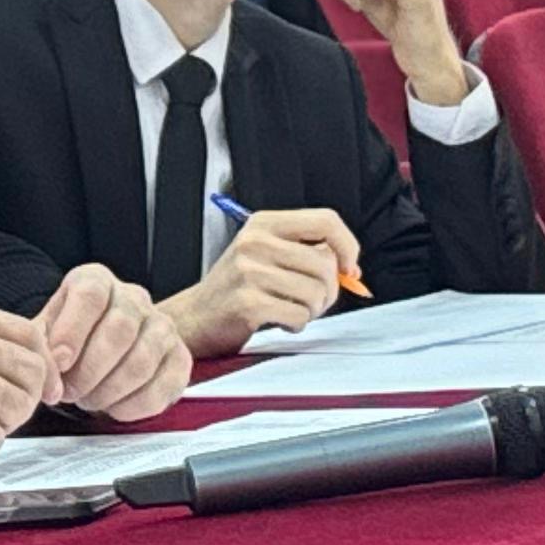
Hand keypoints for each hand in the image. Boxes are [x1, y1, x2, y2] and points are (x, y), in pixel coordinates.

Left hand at [35, 263, 191, 422]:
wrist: (106, 350)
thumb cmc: (72, 342)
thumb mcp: (46, 334)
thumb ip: (41, 350)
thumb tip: (49, 376)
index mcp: (96, 280)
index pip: (91, 294)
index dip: (72, 331)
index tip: (59, 362)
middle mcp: (132, 298)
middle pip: (120, 329)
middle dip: (90, 370)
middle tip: (71, 392)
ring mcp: (162, 326)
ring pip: (141, 360)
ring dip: (110, 390)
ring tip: (90, 400)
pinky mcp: (179, 358)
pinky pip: (163, 386)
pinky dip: (134, 405)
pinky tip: (115, 407)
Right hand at [160, 208, 360, 356]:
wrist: (194, 317)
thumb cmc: (237, 288)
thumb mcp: (267, 255)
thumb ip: (307, 252)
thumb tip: (349, 268)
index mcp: (264, 223)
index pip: (326, 221)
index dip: (348, 246)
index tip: (349, 268)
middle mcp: (255, 241)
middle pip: (325, 264)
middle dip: (328, 291)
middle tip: (311, 300)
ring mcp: (249, 271)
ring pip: (315, 292)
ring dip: (311, 310)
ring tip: (288, 309)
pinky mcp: (247, 302)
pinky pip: (299, 315)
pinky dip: (295, 324)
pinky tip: (276, 320)